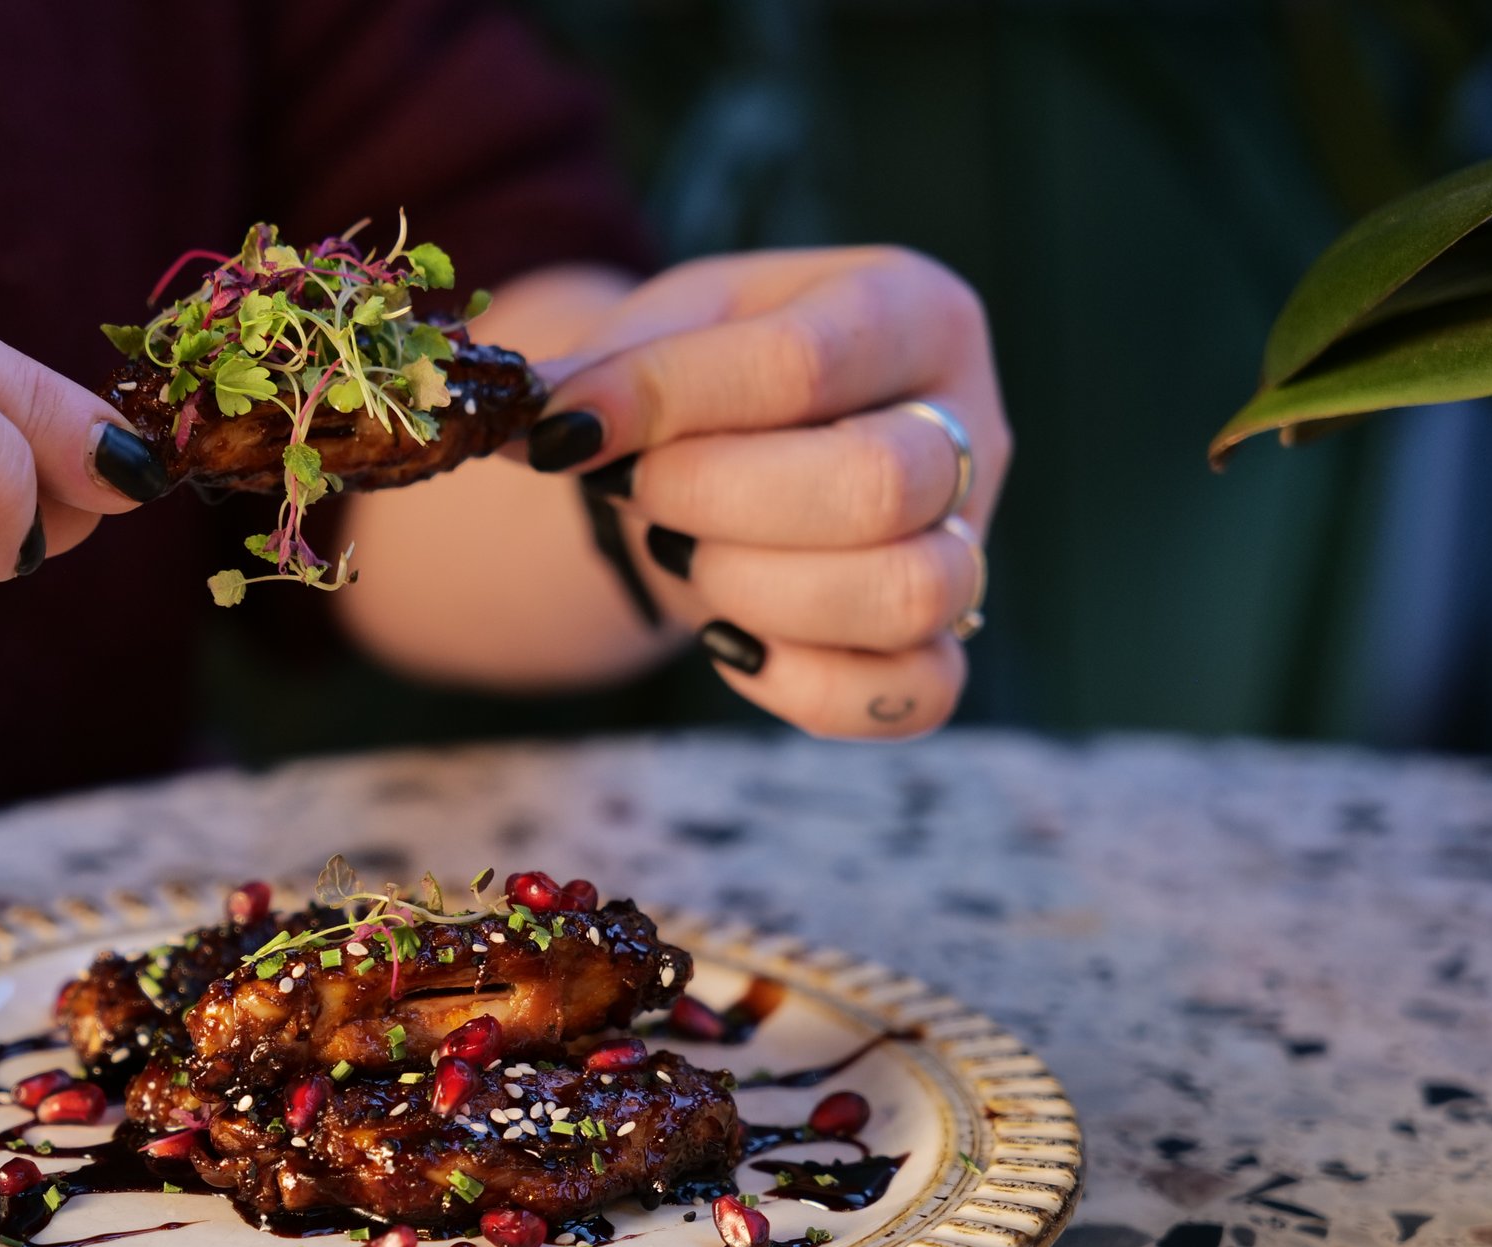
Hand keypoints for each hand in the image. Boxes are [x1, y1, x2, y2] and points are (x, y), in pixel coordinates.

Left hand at [526, 247, 1009, 737]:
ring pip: (910, 593)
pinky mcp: (944, 639)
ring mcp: (971, 540)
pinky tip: (730, 643)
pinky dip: (810, 686)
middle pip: (879, 485)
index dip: (668, 401)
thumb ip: (598, 372)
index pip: (803, 362)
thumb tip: (520, 424)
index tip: (563, 432)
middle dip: (718, 502)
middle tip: (639, 492)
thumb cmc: (710, 380)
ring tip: (685, 554)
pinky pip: (916, 693)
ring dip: (761, 590)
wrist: (743, 449)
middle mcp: (968, 423)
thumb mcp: (657, 335)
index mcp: (909, 308)